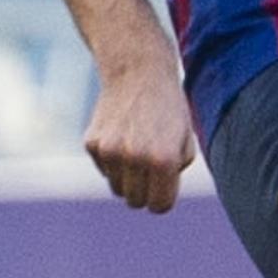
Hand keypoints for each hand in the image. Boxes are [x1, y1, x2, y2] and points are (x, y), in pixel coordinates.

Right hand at [83, 54, 194, 213]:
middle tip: (151, 168)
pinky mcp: (92, 144)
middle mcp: (135, 158)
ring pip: (117, 188)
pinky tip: (122, 135)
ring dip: (128, 177)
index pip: (160, 206)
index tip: (164, 188)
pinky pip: (104, 170)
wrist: (139, 72)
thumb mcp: (186, 142)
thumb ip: (175, 174)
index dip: (163, 199)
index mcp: (163, 160)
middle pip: (136, 201)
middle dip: (145, 191)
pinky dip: (113, 161)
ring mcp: (110, 151)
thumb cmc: (169, 110)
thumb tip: (155, 199)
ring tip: (138, 148)